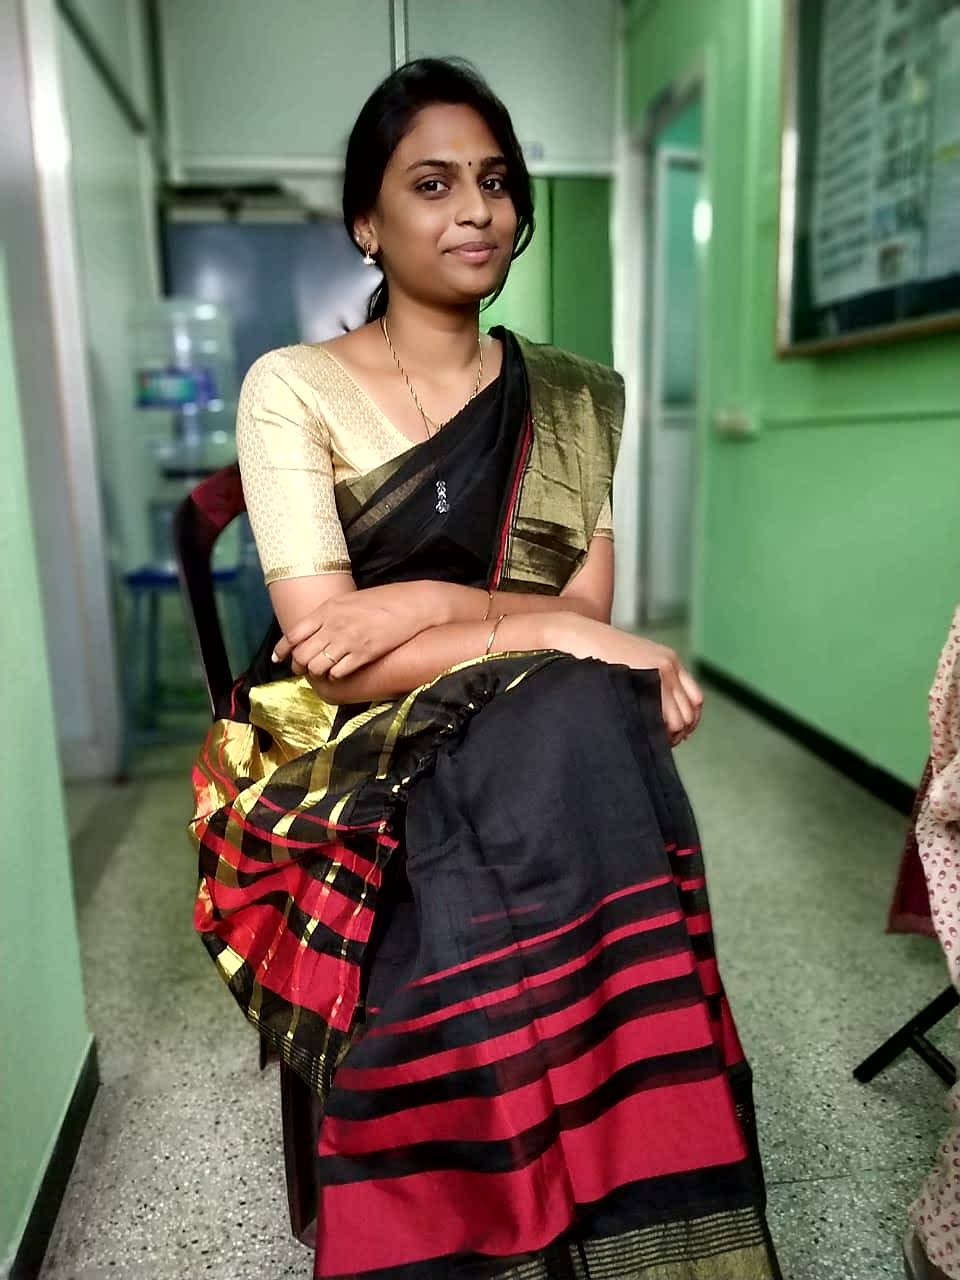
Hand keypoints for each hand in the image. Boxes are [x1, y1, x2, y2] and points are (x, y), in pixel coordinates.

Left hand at [272, 593, 423, 679]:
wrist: (411, 604)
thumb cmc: (381, 600)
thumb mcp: (348, 600)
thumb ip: (329, 614)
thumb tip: (312, 629)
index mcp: (327, 610)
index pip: (294, 633)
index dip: (282, 649)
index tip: (278, 657)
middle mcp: (333, 625)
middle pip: (302, 653)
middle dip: (298, 665)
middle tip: (301, 669)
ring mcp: (348, 640)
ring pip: (316, 666)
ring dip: (316, 671)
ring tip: (321, 671)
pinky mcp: (364, 654)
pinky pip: (338, 672)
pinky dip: (334, 676)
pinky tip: (339, 673)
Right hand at [543, 612, 703, 746]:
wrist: (578, 636)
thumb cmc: (596, 655)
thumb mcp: (630, 663)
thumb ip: (647, 682)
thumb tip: (658, 719)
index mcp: (669, 661)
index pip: (695, 699)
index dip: (688, 721)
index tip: (674, 733)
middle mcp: (670, 667)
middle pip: (690, 712)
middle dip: (679, 731)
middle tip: (661, 741)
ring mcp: (661, 674)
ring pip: (680, 720)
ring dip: (670, 735)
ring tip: (651, 741)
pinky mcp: (647, 683)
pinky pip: (666, 720)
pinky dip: (660, 732)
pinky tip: (645, 736)